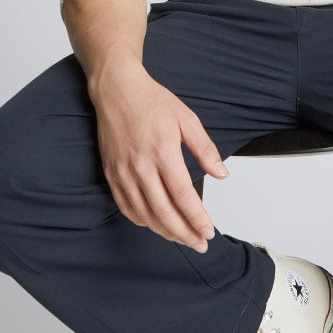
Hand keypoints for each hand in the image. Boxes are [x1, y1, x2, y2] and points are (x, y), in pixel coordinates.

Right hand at [93, 60, 228, 252]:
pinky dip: (142, 221)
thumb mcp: (186, 118)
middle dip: (185, 233)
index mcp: (163, 151)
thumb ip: (204, 148)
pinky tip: (156, 224)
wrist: (116, 90)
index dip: (196, 218)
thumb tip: (221, 173)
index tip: (208, 231)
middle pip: (164, 212)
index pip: (183, 196)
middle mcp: (141, 165)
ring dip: (165, 232)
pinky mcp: (111, 174)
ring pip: (144, 215)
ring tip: (182, 237)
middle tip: (200, 243)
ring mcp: (123, 172)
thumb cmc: (151, 100)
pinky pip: (126, 207)